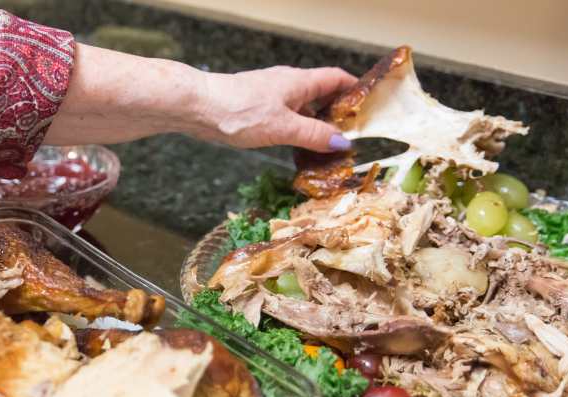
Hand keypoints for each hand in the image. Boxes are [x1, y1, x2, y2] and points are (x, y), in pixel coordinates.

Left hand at [192, 66, 357, 151]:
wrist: (198, 108)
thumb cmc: (239, 111)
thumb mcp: (284, 127)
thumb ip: (314, 135)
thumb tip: (342, 142)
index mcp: (299, 82)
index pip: (336, 79)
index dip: (354, 89)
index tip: (369, 104)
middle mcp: (288, 85)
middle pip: (321, 95)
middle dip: (338, 113)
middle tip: (352, 135)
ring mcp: (272, 97)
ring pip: (303, 109)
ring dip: (317, 125)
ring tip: (329, 147)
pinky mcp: (258, 110)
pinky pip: (287, 118)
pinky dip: (298, 131)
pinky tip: (299, 147)